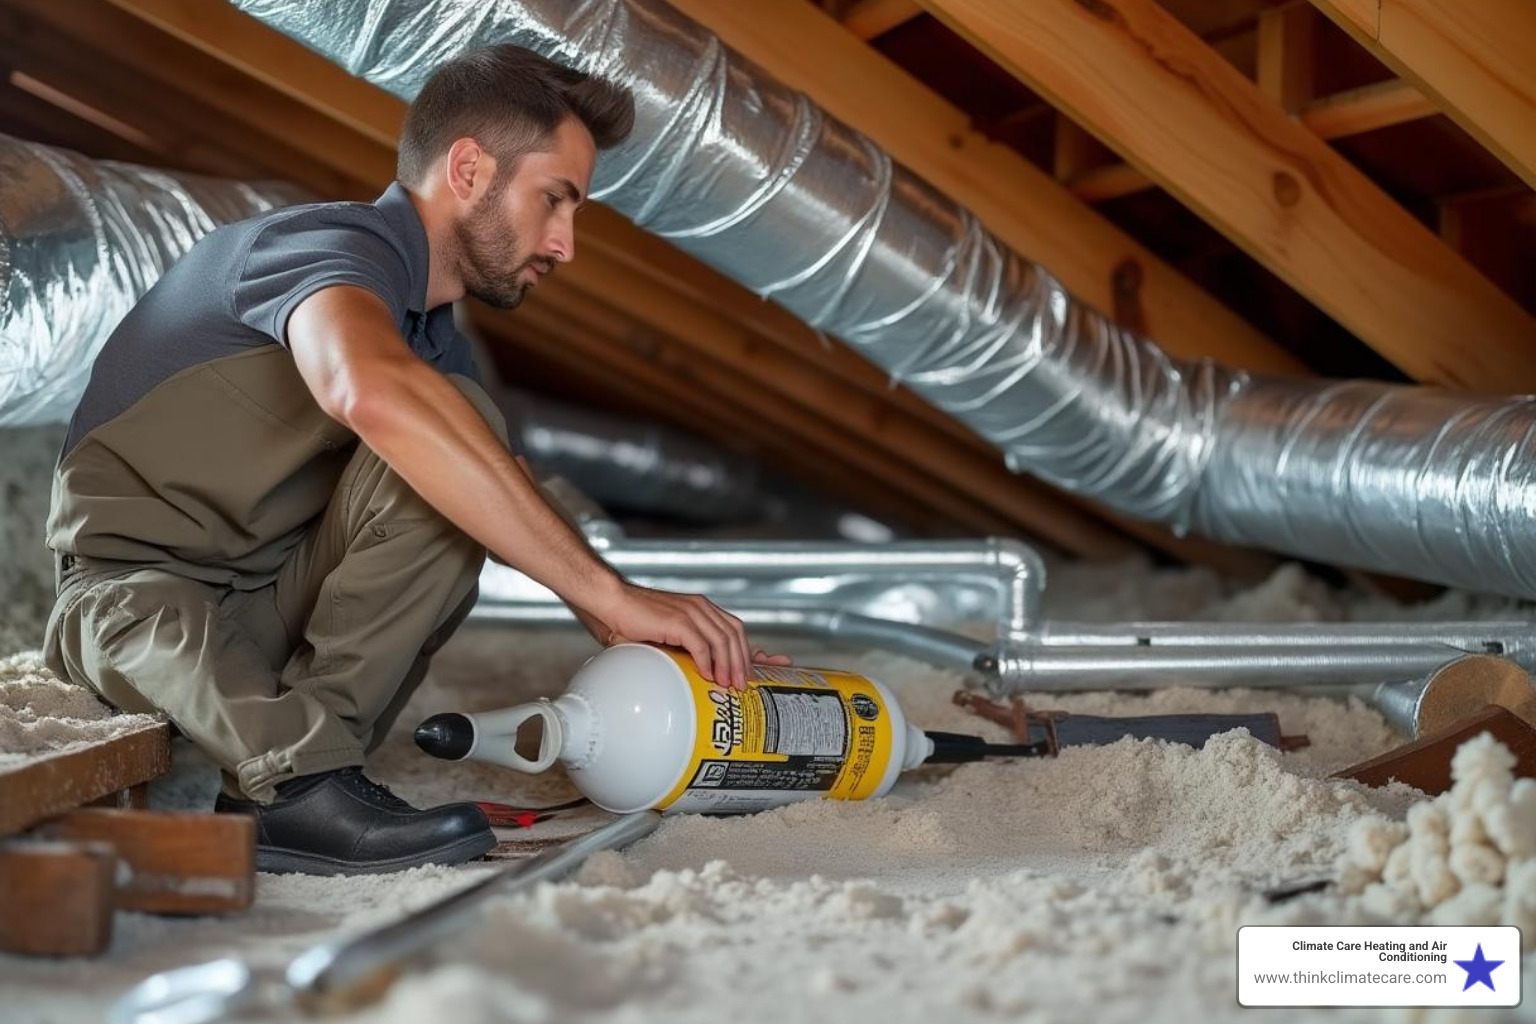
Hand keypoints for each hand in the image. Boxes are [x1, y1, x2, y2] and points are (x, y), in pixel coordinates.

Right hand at [575, 582, 790, 689]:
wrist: (606, 603)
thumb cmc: (628, 622)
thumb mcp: (661, 639)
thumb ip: (679, 653)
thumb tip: (688, 678)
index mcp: (700, 610)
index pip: (736, 629)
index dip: (755, 650)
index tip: (775, 664)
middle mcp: (700, 608)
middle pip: (736, 634)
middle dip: (745, 662)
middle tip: (745, 686)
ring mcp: (691, 612)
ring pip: (724, 640)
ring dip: (730, 665)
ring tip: (730, 686)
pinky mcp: (677, 619)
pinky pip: (702, 644)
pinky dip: (708, 662)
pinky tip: (708, 676)